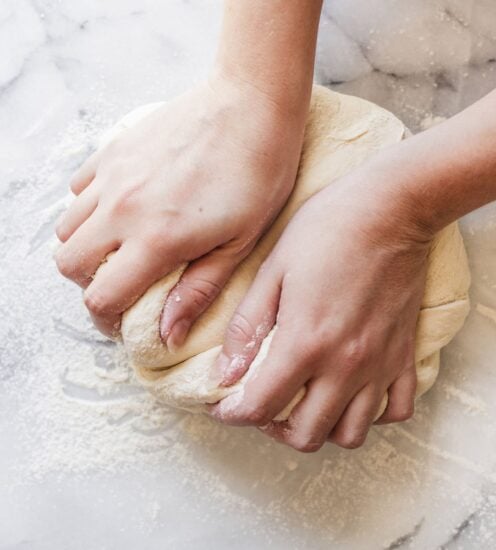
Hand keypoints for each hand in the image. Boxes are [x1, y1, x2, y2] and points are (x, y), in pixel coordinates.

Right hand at [55, 74, 306, 343]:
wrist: (252, 104)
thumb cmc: (260, 174)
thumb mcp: (239, 243)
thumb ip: (198, 290)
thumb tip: (168, 333)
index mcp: (157, 239)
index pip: (100, 297)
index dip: (109, 319)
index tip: (129, 318)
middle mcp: (123, 208)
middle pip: (69, 264)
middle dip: (92, 284)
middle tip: (125, 283)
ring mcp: (113, 176)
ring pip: (67, 228)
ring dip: (88, 247)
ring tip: (123, 247)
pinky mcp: (114, 150)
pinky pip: (78, 189)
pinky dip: (90, 208)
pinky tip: (124, 208)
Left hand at [210, 169, 432, 451]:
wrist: (391, 209)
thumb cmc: (327, 230)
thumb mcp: (273, 270)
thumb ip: (247, 327)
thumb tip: (224, 374)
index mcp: (305, 342)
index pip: (261, 406)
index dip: (233, 414)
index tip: (224, 406)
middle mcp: (345, 365)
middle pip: (306, 435)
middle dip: (273, 428)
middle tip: (262, 404)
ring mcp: (379, 363)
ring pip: (352, 433)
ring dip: (321, 428)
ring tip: (305, 403)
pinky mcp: (404, 353)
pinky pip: (397, 409)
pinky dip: (372, 414)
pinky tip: (352, 392)